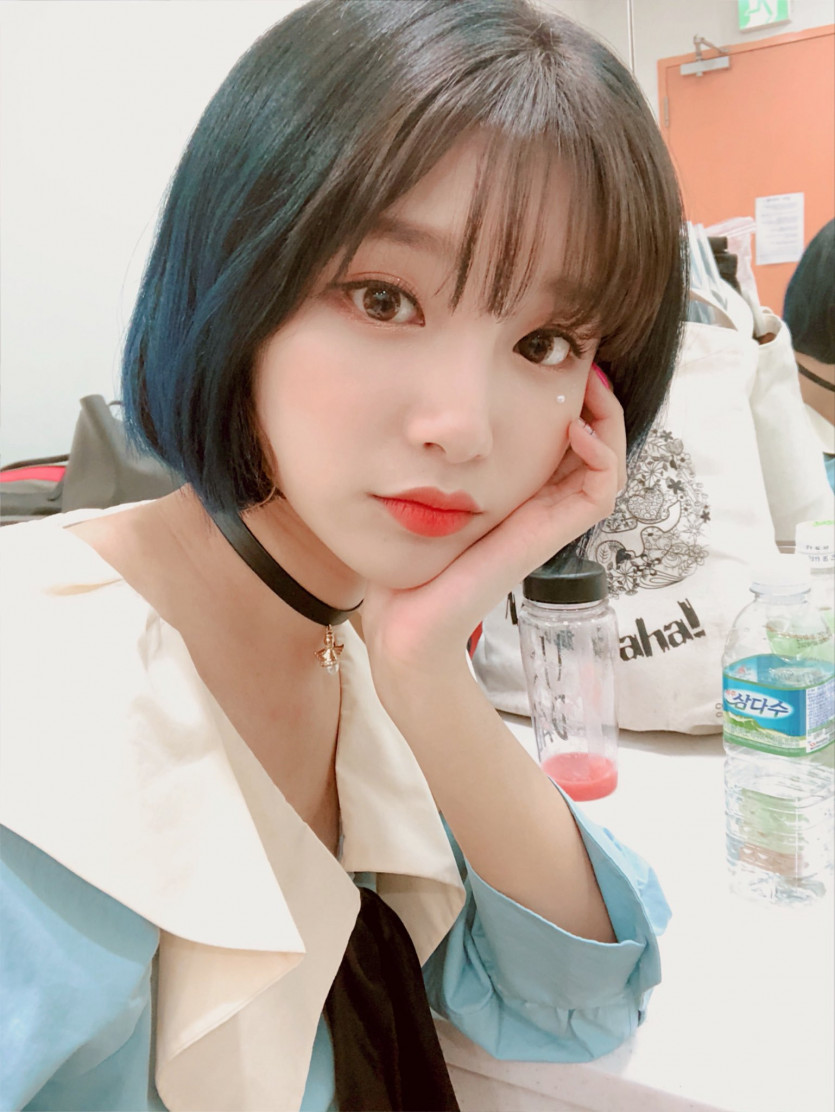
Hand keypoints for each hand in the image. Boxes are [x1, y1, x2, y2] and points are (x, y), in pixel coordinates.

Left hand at [361, 368, 625, 690]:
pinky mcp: (549, 537)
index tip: (563, 362)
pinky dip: (605, 455)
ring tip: (591, 385)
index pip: (569, 442)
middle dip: (600, 401)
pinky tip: (576, 427)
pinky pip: (602, 492)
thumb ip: (442, 463)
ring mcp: (549, 522)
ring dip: (610, 420)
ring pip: (610, 465)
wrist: (407, 620)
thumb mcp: (429, 493)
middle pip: (598, 448)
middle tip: (588, 362)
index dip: (577, 401)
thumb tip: (431, 415)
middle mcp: (542, 506)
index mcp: (520, 495)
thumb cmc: (411, 560)